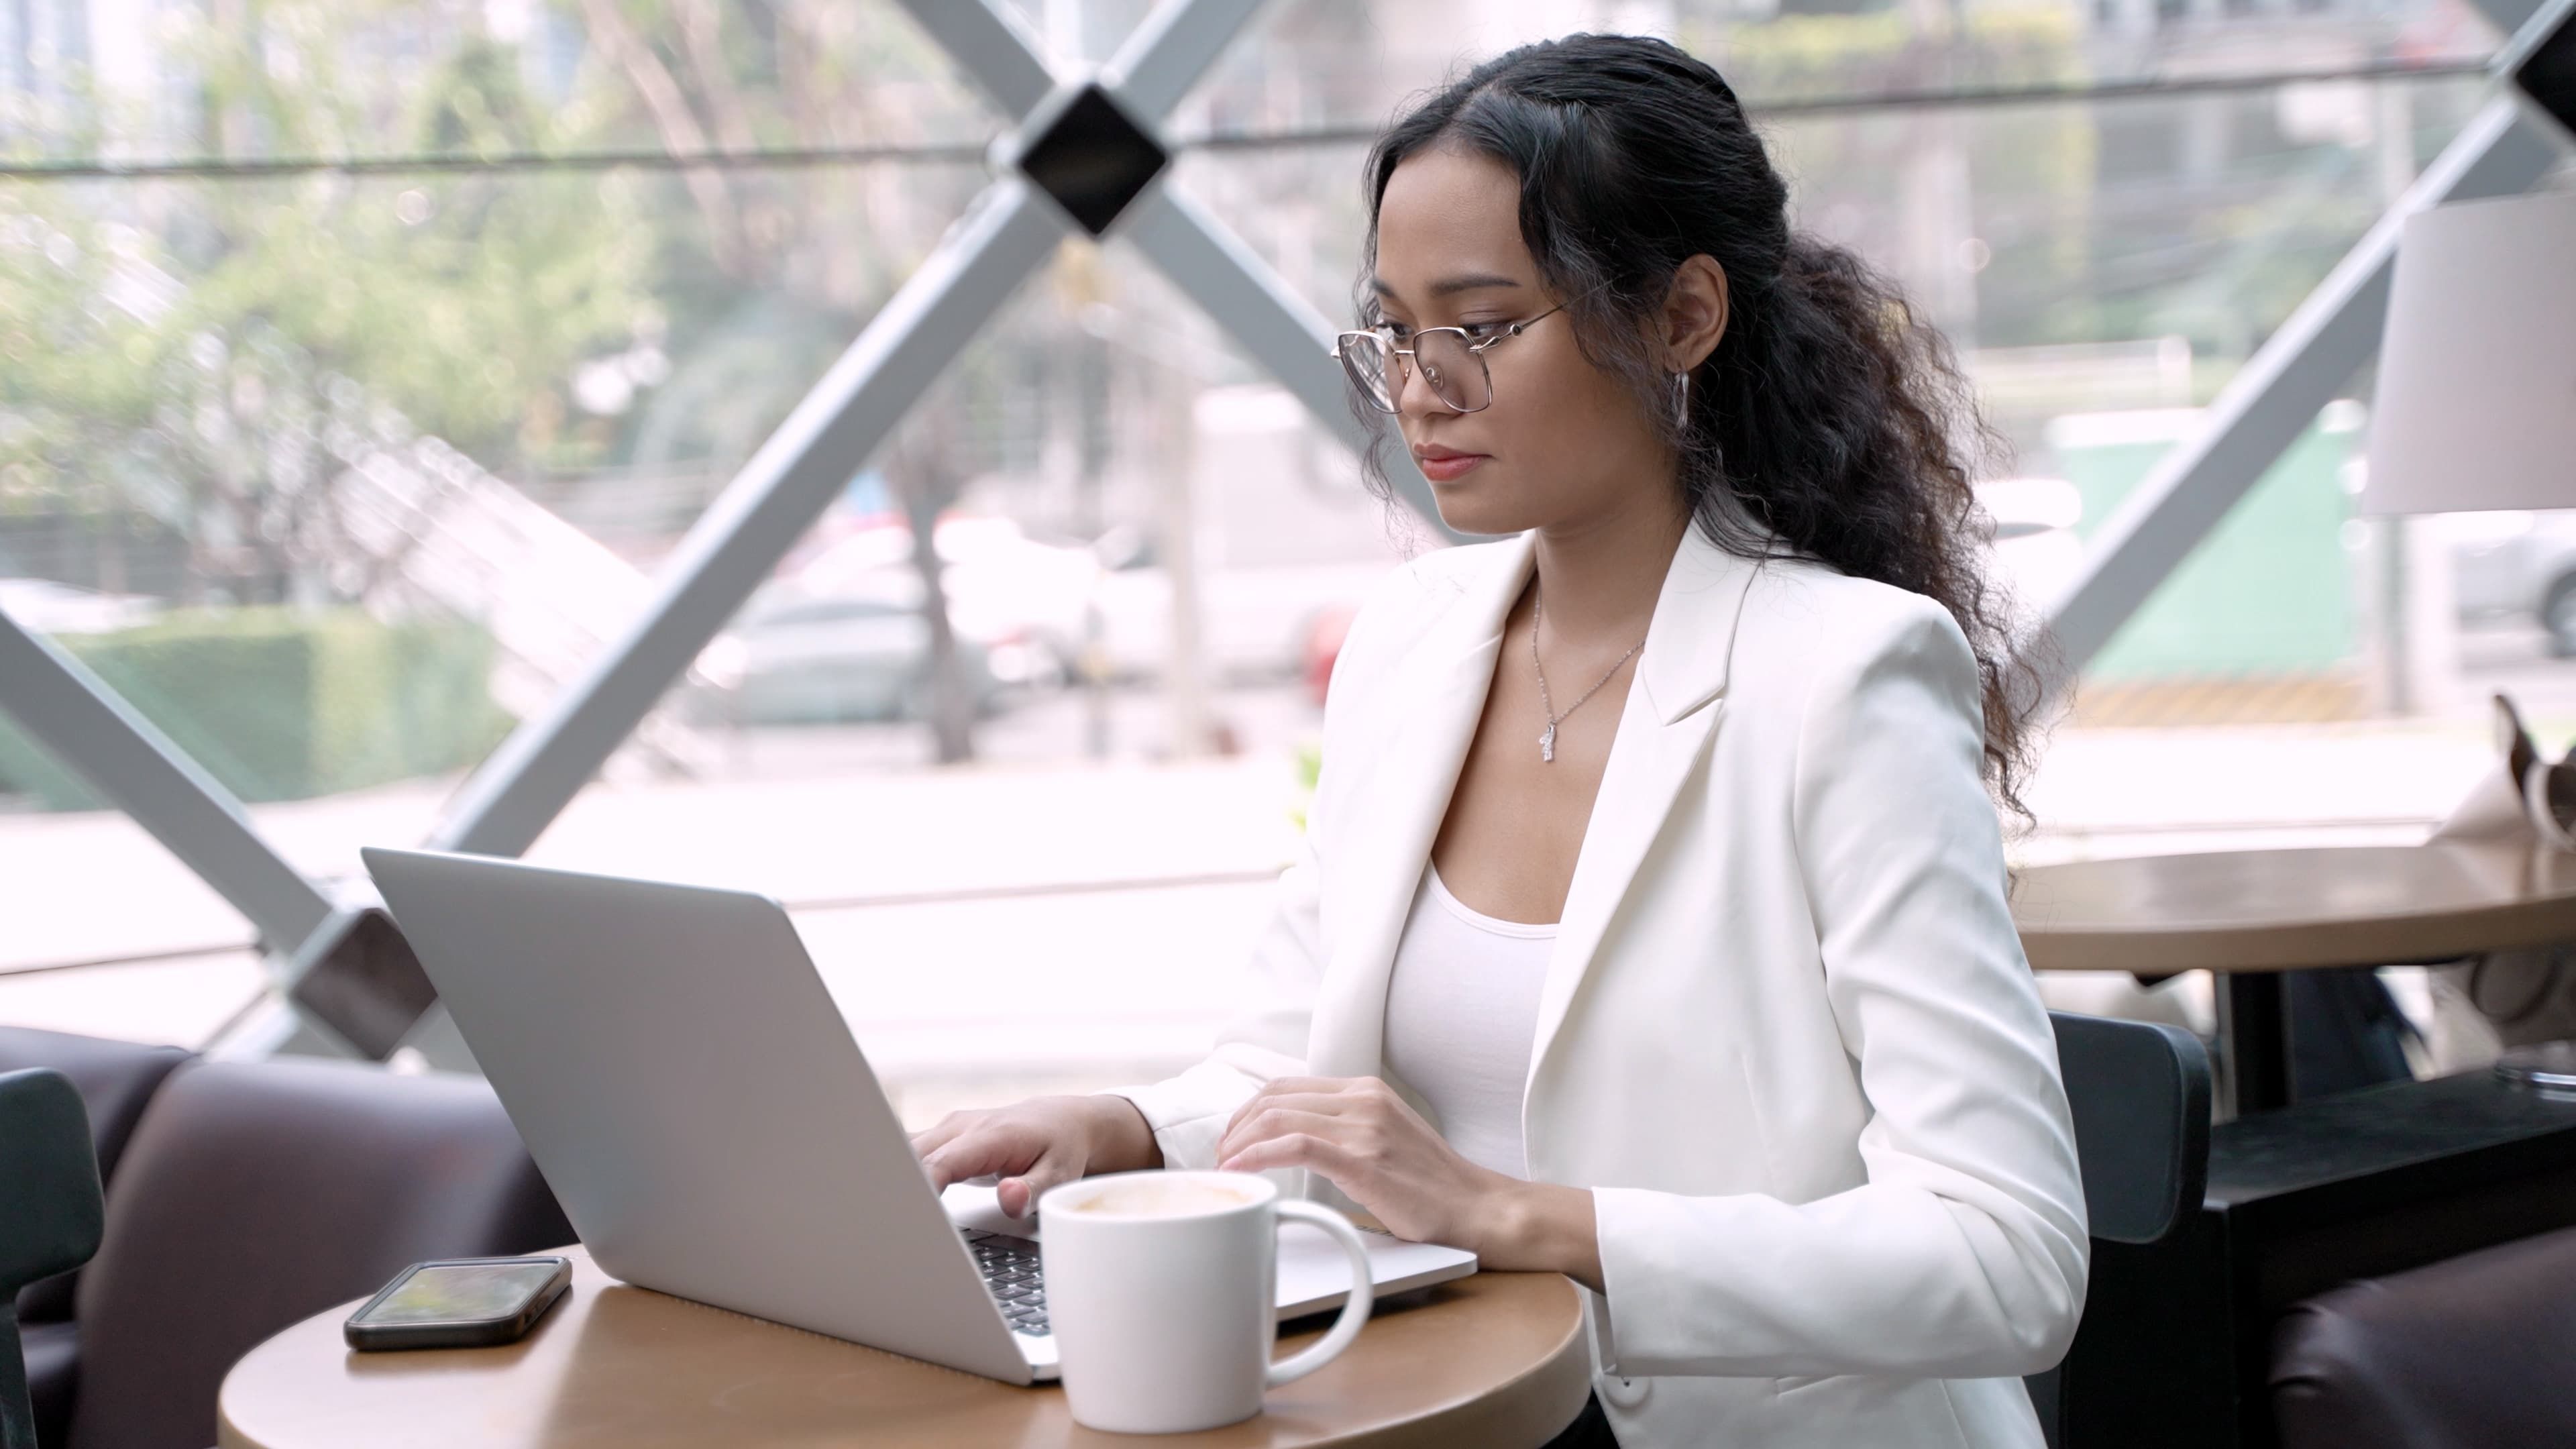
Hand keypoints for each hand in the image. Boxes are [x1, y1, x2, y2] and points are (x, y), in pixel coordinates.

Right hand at [910, 1094, 1161, 1217]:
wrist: (1061, 1122)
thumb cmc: (1059, 1149)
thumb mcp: (1059, 1174)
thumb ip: (1033, 1190)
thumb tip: (1009, 1199)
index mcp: (991, 1135)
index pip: (943, 1161)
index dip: (920, 1188)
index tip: (910, 1216)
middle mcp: (963, 1127)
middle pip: (913, 1156)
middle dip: (897, 1187)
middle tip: (888, 1224)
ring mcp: (949, 1129)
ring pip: (905, 1150)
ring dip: (893, 1178)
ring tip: (883, 1215)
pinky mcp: (942, 1137)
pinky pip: (909, 1150)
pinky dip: (898, 1171)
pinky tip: (890, 1196)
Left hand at [1213, 1076, 1599, 1285]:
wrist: (1478, 1208)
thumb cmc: (1431, 1186)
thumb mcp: (1387, 1138)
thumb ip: (1346, 1130)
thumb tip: (1293, 1141)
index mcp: (1367, 1091)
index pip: (1288, 1086)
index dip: (1249, 1111)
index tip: (1232, 1138)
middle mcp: (1363, 1100)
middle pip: (1275, 1097)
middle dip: (1236, 1126)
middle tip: (1221, 1155)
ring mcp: (1364, 1127)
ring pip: (1278, 1116)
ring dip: (1239, 1141)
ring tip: (1224, 1165)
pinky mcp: (1363, 1159)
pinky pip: (1295, 1145)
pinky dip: (1258, 1155)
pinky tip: (1240, 1169)